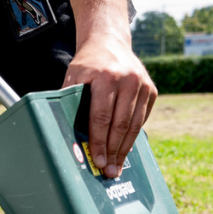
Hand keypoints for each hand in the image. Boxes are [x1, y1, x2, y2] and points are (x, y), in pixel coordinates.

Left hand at [63, 32, 156, 178]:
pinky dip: (133, 136)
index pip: (102, 117)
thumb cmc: (87, 64)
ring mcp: (143, 85)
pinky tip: (124, 150)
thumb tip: (61, 132)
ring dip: (125, 149)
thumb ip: (69, 100)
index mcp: (106, 77)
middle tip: (109, 172)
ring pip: (134, 125)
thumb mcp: (73, 77)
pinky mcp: (151, 90)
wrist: (109, 41)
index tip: (97, 161)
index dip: (99, 142)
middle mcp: (128, 80)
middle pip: (120, 125)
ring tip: (117, 167)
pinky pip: (142, 119)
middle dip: (113, 152)